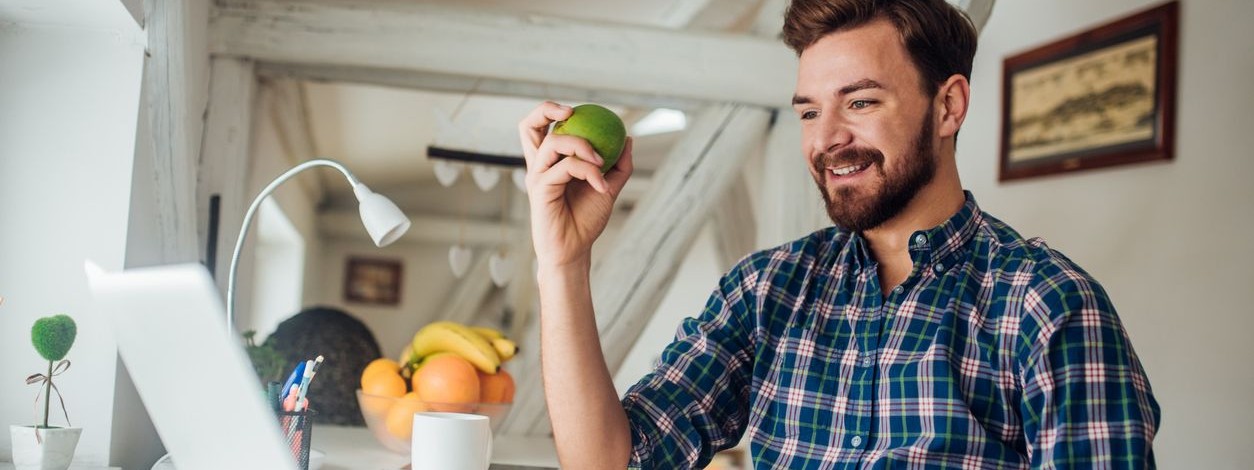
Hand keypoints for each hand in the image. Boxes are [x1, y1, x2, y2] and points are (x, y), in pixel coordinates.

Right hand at [519, 101, 633, 269]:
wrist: (575, 250)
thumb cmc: (586, 220)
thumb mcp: (608, 187)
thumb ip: (618, 165)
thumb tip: (628, 138)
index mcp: (550, 163)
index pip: (540, 128)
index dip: (551, 111)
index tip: (576, 110)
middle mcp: (539, 166)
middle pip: (527, 126)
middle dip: (546, 110)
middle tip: (572, 112)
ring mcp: (538, 177)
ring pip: (554, 143)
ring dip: (583, 146)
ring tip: (603, 162)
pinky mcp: (541, 189)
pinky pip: (567, 167)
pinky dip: (589, 172)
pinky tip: (603, 186)